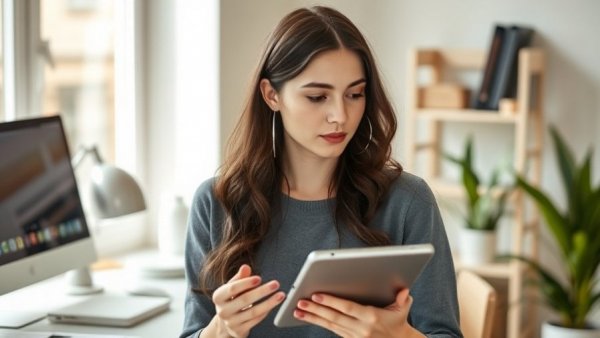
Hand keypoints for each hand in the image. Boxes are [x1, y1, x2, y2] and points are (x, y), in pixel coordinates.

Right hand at [209, 264, 285, 337]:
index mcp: (218, 296)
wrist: (224, 323)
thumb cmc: (231, 300)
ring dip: (269, 303)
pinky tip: (273, 304)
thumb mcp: (231, 287)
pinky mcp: (240, 331)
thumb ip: (240, 277)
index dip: (246, 283)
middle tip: (275, 284)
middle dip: (262, 291)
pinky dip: (266, 311)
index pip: (232, 288)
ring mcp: (231, 322)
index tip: (259, 278)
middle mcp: (222, 310)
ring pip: (253, 311)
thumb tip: (245, 267)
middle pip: (244, 299)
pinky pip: (256, 320)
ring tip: (281, 295)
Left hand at [293, 289, 423, 337]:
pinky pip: (332, 330)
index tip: (317, 295)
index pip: (347, 308)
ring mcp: (354, 335)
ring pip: (330, 325)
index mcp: (371, 317)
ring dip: (313, 317)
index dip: (332, 302)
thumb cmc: (398, 321)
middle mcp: (361, 328)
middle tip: (301, 302)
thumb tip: (405, 291)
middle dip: (316, 309)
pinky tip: (308, 317)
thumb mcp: (403, 310)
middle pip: (334, 317)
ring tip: (298, 311)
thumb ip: (403, 299)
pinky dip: (319, 323)